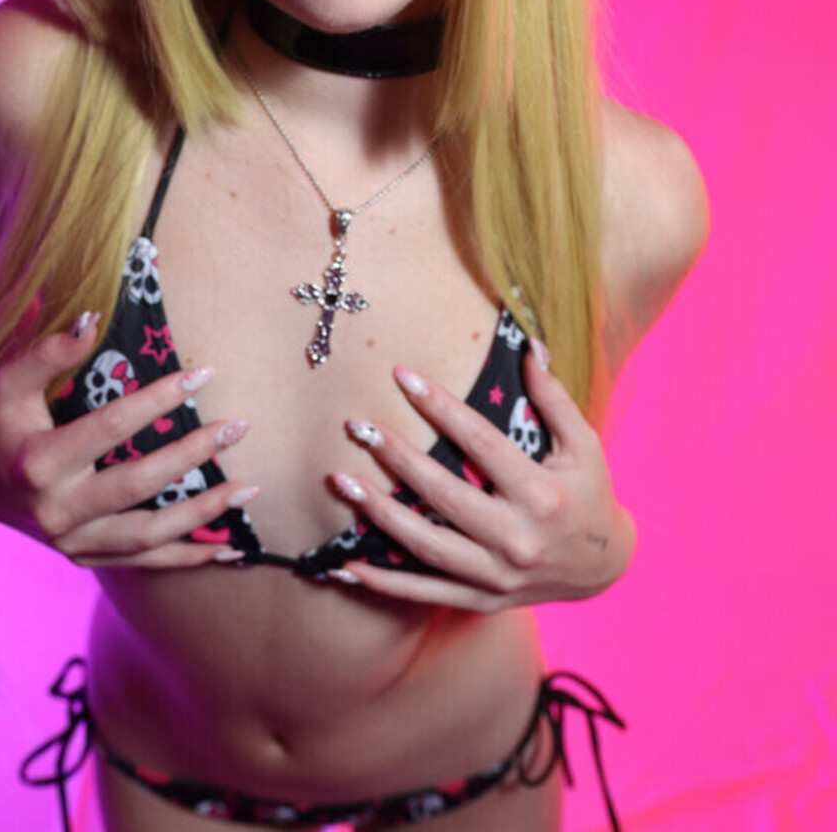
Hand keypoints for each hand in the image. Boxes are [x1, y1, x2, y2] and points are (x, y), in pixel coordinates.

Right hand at [0, 316, 256, 568]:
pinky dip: (187, 557)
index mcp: (38, 463)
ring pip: (148, 535)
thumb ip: (49, 351)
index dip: (159, 399)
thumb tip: (92, 317)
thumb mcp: (9, 379)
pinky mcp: (83, 558)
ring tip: (249, 488)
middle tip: (238, 427)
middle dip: (194, 454)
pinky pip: (143, 563)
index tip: (203, 373)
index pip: (111, 427)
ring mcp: (70, 543)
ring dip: (204, 514)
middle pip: (139, 485)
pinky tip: (228, 546)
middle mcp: (55, 512)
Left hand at [327, 347, 635, 609]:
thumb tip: (528, 345)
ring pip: (426, 546)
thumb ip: (554, 397)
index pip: (480, 443)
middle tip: (357, 426)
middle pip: (444, 495)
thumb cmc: (589, 493)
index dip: (439, 406)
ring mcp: (498, 576)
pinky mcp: (483, 600)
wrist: (604, 568)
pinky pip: (425, 594)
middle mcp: (518, 539)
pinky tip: (346, 565)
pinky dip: (385, 582)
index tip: (401, 375)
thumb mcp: (583, 445)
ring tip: (340, 482)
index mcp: (542, 495)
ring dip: (379, 514)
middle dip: (396, 458)